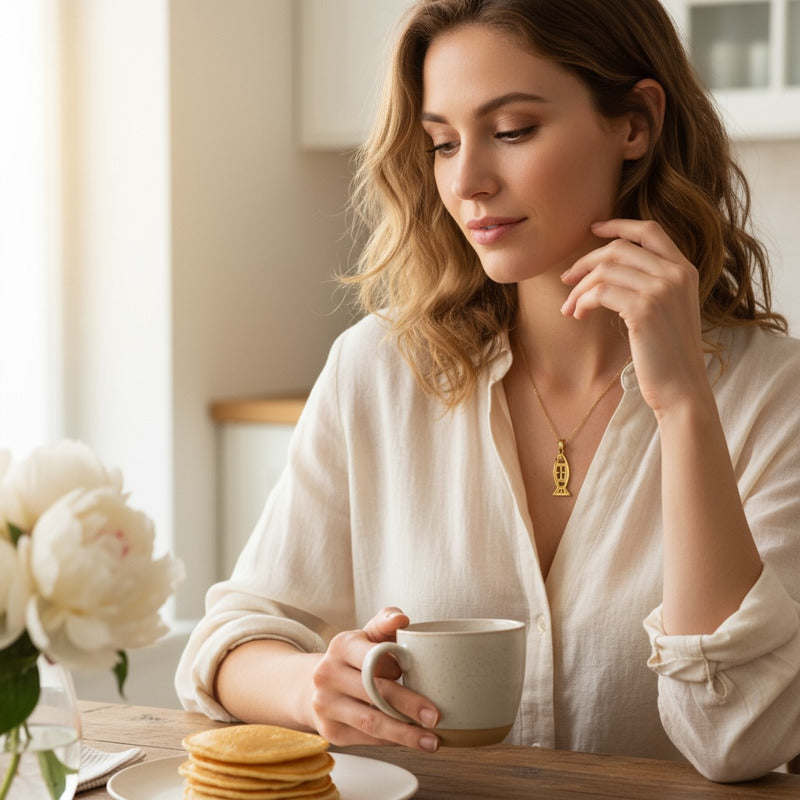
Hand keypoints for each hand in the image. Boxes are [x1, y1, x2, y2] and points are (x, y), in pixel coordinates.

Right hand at [309, 607, 439, 749]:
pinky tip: (409, 740)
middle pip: (375, 692)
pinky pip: (368, 739)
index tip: (422, 677)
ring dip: (405, 734)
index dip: (398, 667)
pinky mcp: (331, 732)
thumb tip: (401, 619)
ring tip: (431, 740)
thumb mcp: (368, 635)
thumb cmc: (354, 658)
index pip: (374, 657)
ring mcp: (326, 705)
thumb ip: (386, 622)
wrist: (317, 685)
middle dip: (409, 706)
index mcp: (341, 646)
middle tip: (435, 716)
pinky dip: (392, 741)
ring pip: (371, 722)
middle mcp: (328, 674)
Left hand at [560, 219, 710, 416]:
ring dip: (579, 289)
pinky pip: (600, 292)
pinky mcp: (644, 309)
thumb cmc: (668, 355)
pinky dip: (582, 302)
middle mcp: (677, 274)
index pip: (649, 230)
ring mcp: (662, 289)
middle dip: (585, 262)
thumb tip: (610, 269)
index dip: (618, 225)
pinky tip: (578, 315)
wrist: (682, 388)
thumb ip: (651, 284)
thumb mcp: (667, 310)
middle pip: (619, 248)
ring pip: (605, 270)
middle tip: (566, 280)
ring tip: (569, 308)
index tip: (593, 229)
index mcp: (685, 270)